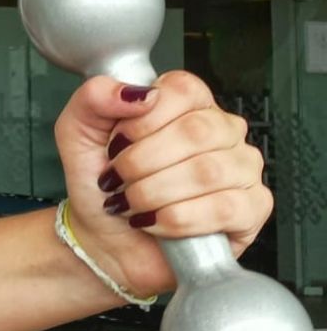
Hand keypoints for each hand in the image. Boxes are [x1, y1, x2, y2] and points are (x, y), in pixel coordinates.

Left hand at [56, 71, 269, 297]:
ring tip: (132, 204)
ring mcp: (242, 168)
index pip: (183, 90)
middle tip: (119, 180)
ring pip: (209, 172)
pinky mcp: (252, 209)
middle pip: (197, 131)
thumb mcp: (78, 134)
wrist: (103, 240)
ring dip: (153, 193)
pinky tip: (155, 222)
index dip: (141, 122)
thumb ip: (94, 98)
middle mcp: (222, 131)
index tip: (116, 145)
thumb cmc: (102, 187)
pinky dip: (176, 219)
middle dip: (141, 163)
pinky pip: (224, 208)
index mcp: (187, 104)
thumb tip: (136, 94)